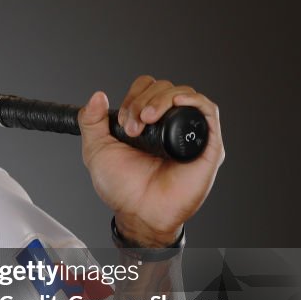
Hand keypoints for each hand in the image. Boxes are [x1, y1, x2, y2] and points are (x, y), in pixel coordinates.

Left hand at [77, 76, 224, 245]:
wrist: (140, 212)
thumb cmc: (123, 188)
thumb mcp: (97, 149)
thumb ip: (91, 121)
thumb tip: (97, 96)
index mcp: (147, 122)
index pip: (148, 88)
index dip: (135, 95)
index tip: (122, 119)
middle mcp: (169, 125)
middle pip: (165, 88)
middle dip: (144, 100)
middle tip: (133, 126)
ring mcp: (189, 133)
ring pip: (185, 94)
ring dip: (163, 98)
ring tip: (147, 119)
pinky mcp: (208, 145)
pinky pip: (209, 111)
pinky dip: (193, 100)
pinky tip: (177, 103)